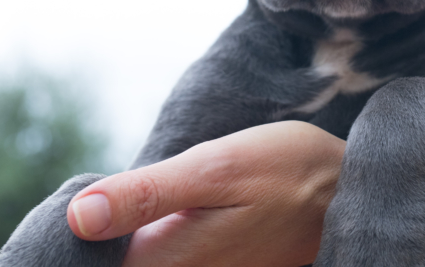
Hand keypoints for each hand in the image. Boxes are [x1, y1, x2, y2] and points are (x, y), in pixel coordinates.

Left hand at [66, 121, 345, 266]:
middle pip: (115, 266)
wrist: (349, 189)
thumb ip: (146, 194)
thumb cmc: (284, 170)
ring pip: (141, 262)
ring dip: (123, 240)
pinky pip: (169, 261)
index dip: (75, 237)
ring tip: (125, 204)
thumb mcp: (215, 166)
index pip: (93, 264)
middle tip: (101, 199)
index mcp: (168, 261)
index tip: (76, 207)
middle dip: (97, 240)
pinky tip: (157, 216)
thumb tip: (77, 218)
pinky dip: (151, 241)